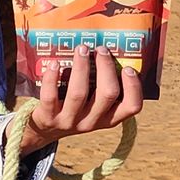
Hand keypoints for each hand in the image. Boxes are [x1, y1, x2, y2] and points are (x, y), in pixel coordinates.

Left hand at [19, 48, 143, 151]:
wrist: (45, 130)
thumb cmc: (74, 108)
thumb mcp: (93, 105)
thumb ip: (102, 85)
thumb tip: (110, 50)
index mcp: (108, 118)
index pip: (131, 107)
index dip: (134, 87)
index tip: (129, 68)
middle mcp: (91, 122)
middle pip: (107, 94)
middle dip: (106, 68)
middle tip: (101, 49)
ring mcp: (69, 121)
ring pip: (79, 93)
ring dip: (81, 67)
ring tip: (81, 49)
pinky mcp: (48, 118)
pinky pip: (50, 96)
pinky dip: (52, 78)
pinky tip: (54, 63)